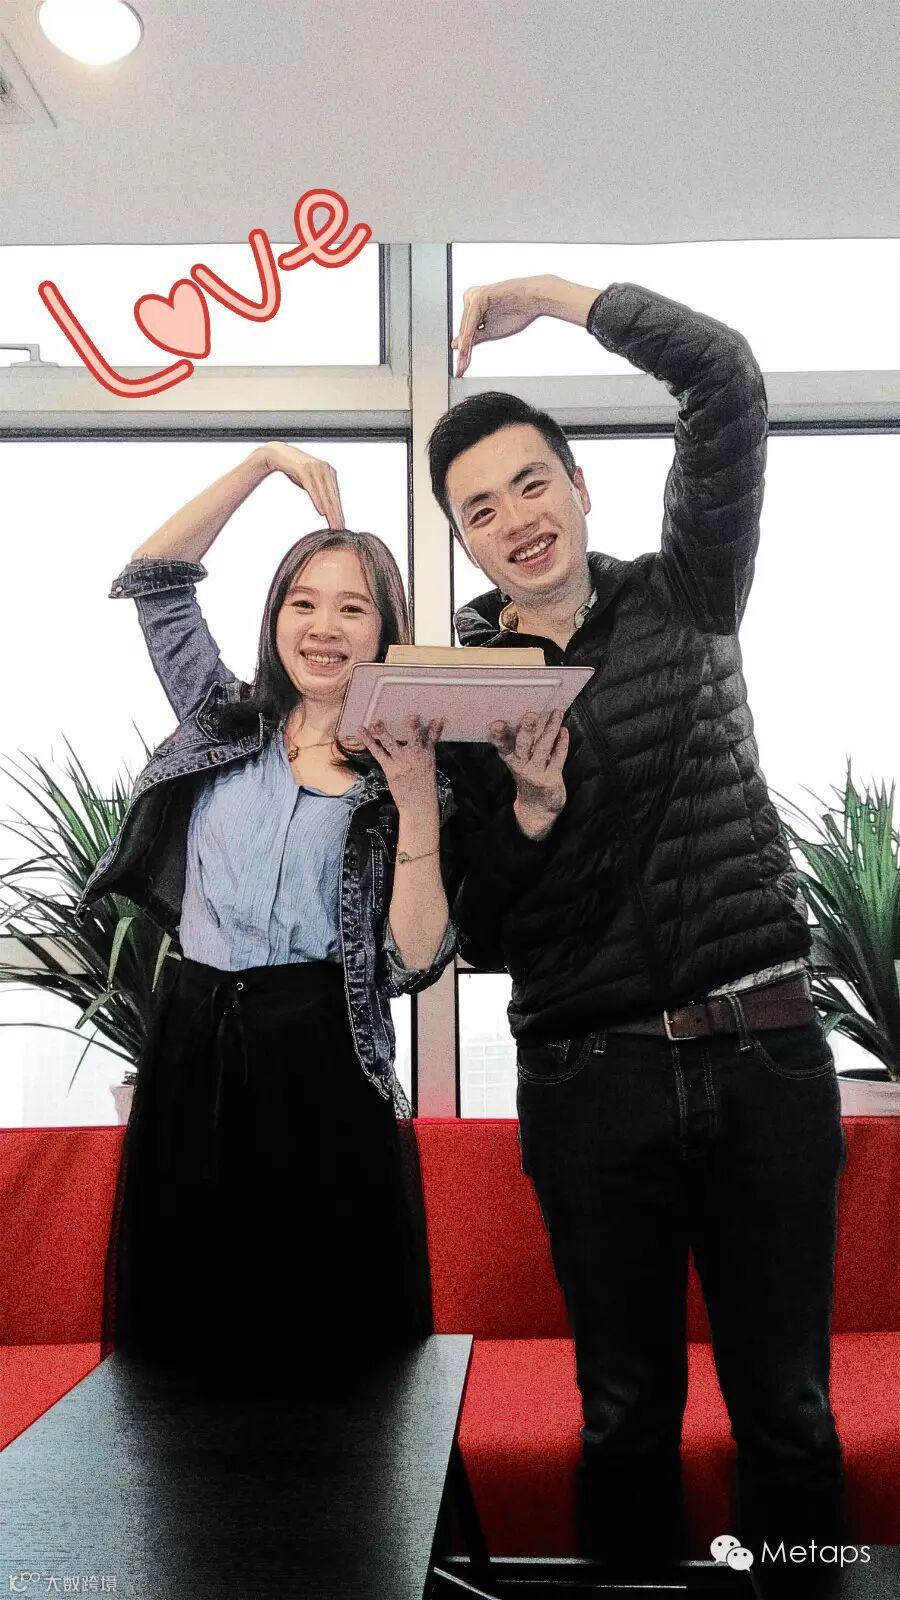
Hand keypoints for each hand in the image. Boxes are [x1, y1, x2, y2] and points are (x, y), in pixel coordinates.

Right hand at [260, 442, 344, 528]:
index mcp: (330, 472)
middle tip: (339, 527)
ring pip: (325, 494)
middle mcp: (326, 469)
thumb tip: (324, 508)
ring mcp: (316, 469)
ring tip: (333, 523)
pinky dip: (318, 501)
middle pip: (333, 496)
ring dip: (329, 511)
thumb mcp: (310, 481)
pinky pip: (313, 489)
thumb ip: (319, 492)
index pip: (336, 496)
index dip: (339, 511)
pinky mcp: (305, 469)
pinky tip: (322, 511)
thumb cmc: (296, 469)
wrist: (280, 454)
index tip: (341, 523)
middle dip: (336, 513)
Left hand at [357, 715, 444, 814]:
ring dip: (383, 731)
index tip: (438, 718)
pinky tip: (361, 731)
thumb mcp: (429, 769)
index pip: (433, 738)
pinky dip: (368, 741)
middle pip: (414, 738)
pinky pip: (377, 752)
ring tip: (375, 722)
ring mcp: (402, 761)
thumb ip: (423, 755)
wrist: (419, 806)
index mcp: (428, 755)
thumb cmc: (423, 789)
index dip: (436, 728)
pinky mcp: (390, 768)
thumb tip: (417, 744)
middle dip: (413, 728)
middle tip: (411, 716)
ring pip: (391, 743)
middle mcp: (416, 756)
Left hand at [451, 275, 555, 376]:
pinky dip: (467, 338)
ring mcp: (473, 296)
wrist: (535, 298)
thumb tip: (457, 346)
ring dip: (464, 349)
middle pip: (464, 331)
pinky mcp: (478, 298)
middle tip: (459, 372)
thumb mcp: (492, 330)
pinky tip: (464, 351)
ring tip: (461, 367)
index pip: (466, 332)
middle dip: (463, 354)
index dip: (464, 352)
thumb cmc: (518, 311)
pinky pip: (471, 323)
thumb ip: (474, 338)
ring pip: (466, 329)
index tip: (460, 369)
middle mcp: (470, 297)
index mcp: (472, 303)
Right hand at [488, 708, 568, 835]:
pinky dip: (562, 743)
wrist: (537, 809)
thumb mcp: (518, 762)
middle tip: (530, 714)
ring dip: (550, 729)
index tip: (495, 724)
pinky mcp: (552, 778)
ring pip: (544, 748)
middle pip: (523, 746)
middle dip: (526, 730)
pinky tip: (564, 731)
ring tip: (556, 713)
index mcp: (511, 760)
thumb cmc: (528, 778)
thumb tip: (527, 716)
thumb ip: (520, 742)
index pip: (503, 746)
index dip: (498, 736)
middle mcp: (522, 767)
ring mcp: (537, 773)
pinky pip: (558, 758)